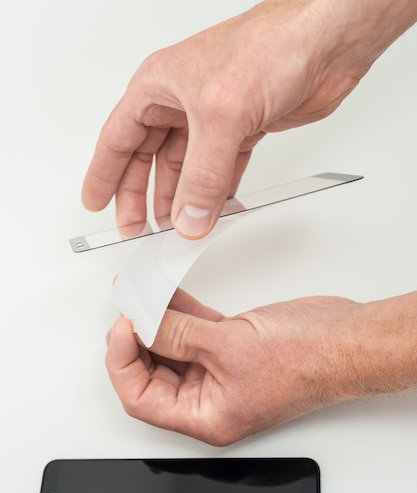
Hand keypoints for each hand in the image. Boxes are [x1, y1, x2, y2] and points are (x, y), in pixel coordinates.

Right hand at [82, 0, 416, 238]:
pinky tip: (212, 213)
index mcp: (160, 86)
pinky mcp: (243, 130)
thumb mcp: (220, 117)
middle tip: (137, 228)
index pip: (118, 137)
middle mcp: (182, 102)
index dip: (105, 173)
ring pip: (186, 169)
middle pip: (149, 159)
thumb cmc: (269, 47)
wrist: (326, 42)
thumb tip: (188, 219)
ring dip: (181, 200)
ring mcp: (213, 118)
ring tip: (175, 229)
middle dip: (141, 196)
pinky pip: (220, 171)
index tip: (96, 203)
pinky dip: (215, 194)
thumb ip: (202, 176)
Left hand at [106, 289, 365, 444]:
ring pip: (172, 347)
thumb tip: (141, 325)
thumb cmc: (308, 361)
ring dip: (155, 321)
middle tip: (128, 308)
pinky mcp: (230, 346)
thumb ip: (178, 334)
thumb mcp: (229, 346)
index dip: (123, 363)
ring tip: (139, 295)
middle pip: (152, 372)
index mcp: (207, 417)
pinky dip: (177, 312)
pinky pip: (192, 330)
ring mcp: (220, 370)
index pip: (142, 398)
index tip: (122, 328)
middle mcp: (210, 398)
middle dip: (135, 339)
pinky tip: (165, 294)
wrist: (348, 340)